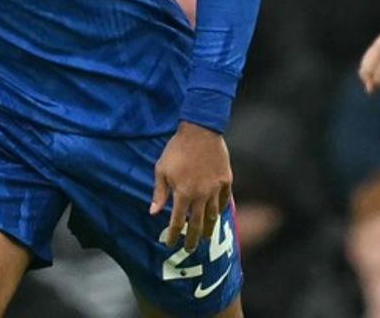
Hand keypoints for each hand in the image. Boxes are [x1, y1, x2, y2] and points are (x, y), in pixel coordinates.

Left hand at [149, 122, 231, 252]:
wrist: (200, 131)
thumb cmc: (177, 149)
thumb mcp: (161, 169)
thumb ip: (159, 192)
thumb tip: (153, 212)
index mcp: (183, 194)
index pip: (176, 221)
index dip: (172, 235)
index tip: (169, 243)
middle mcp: (201, 196)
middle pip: (197, 225)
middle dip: (192, 240)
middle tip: (190, 250)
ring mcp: (215, 189)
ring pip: (213, 215)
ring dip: (208, 228)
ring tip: (205, 236)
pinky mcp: (226, 180)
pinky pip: (225, 200)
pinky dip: (222, 209)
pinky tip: (219, 214)